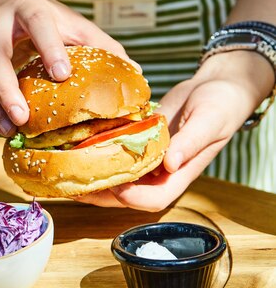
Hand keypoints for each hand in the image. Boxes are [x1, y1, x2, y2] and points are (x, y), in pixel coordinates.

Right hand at [0, 0, 132, 135]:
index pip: (38, 22)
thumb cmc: (47, 23)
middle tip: (23, 117)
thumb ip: (101, 45)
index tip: (62, 75)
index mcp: (29, 10)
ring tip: (9, 130)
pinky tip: (0, 125)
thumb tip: (136, 75)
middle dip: (6, 87)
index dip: (49, 47)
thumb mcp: (73, 24)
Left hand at [74, 50, 272, 210]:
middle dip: (100, 195)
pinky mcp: (136, 143)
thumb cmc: (220, 105)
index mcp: (180, 174)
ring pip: (117, 178)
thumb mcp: (209, 121)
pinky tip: (77, 149)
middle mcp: (160, 173)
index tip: (114, 184)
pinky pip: (115, 156)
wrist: (214, 88)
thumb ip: (190, 143)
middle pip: (127, 196)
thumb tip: (170, 165)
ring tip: (67, 174)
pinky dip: (97, 156)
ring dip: (93, 179)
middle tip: (73, 187)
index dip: (131, 198)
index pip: (153, 200)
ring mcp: (147, 159)